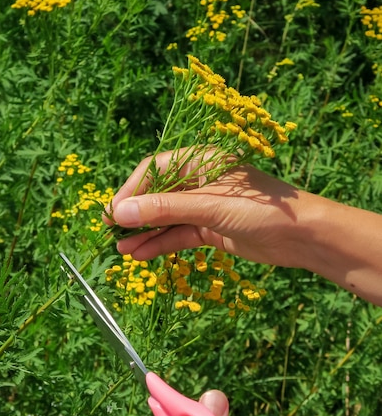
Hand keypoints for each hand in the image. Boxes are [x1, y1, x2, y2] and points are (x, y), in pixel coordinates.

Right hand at [105, 150, 305, 266]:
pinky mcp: (210, 229)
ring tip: (121, 251)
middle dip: (134, 215)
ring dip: (144, 233)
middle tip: (111, 234)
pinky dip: (161, 245)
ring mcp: (204, 206)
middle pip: (157, 195)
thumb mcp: (208, 207)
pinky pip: (178, 235)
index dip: (131, 191)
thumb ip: (164, 209)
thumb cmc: (260, 210)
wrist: (303, 237)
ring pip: (166, 218)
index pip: (154, 170)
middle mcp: (199, 180)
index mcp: (200, 160)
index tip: (112, 214)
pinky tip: (141, 255)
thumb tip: (120, 213)